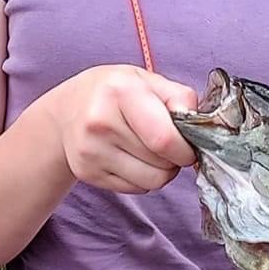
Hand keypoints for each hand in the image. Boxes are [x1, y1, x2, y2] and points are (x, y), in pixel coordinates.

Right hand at [53, 66, 197, 194]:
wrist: (68, 109)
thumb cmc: (115, 93)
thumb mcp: (147, 80)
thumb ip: (180, 98)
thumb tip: (200, 127)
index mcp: (121, 92)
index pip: (165, 140)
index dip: (186, 150)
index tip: (188, 146)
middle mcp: (100, 122)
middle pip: (161, 165)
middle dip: (175, 160)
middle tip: (167, 145)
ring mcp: (91, 151)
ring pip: (151, 183)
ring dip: (161, 171)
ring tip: (150, 152)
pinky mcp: (87, 172)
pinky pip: (135, 189)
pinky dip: (142, 178)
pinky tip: (131, 158)